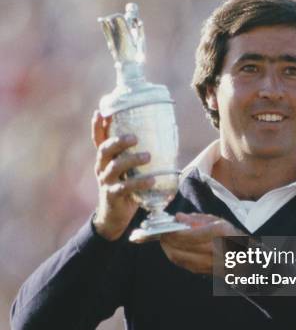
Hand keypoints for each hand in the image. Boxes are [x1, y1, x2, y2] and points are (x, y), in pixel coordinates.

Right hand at [92, 110, 154, 240]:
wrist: (114, 217)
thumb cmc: (126, 188)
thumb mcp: (128, 171)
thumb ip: (136, 156)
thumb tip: (163, 137)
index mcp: (105, 159)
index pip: (99, 139)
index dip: (98, 126)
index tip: (100, 112)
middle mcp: (102, 167)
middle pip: (104, 150)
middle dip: (118, 141)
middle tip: (135, 138)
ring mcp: (105, 182)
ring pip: (115, 167)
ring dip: (131, 160)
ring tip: (148, 156)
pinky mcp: (112, 195)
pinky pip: (125, 187)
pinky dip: (139, 183)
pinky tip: (151, 180)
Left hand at [160, 212, 245, 274]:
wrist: (245, 261)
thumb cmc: (233, 238)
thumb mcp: (219, 221)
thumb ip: (197, 219)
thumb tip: (178, 217)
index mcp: (217, 233)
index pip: (186, 234)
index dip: (172, 230)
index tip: (167, 224)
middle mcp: (212, 249)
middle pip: (178, 247)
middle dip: (166, 239)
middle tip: (162, 232)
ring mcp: (207, 263)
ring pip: (177, 257)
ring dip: (167, 248)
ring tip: (165, 240)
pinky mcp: (202, 271)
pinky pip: (182, 263)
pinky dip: (174, 255)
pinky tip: (173, 248)